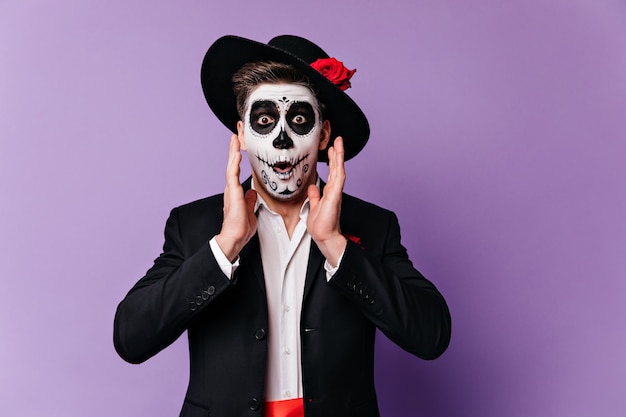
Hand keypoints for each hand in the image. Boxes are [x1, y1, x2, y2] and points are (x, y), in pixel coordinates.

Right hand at [215, 135, 256, 261]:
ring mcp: (231, 191)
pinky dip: (234, 164)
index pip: (236, 172)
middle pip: (232, 166)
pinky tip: (236, 155)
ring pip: (231, 167)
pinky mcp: (233, 193)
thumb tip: (252, 192)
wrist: (236, 237)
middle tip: (234, 138)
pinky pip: (233, 175)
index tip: (238, 148)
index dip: (237, 160)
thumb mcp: (250, 210)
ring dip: (233, 153)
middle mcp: (231, 189)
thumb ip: (250, 200)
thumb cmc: (241, 227)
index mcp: (236, 193)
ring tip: (234, 140)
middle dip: (233, 151)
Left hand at [307, 137, 347, 266]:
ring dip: (339, 156)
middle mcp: (334, 191)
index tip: (331, 150)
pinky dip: (339, 167)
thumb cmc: (320, 226)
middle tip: (337, 140)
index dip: (332, 160)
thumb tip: (313, 188)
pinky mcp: (335, 196)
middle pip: (336, 168)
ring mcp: (335, 192)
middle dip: (337, 154)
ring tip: (339, 143)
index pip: (331, 173)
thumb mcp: (313, 207)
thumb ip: (314, 197)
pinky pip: (338, 178)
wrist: (324, 236)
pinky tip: (339, 158)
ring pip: (339, 170)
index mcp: (329, 193)